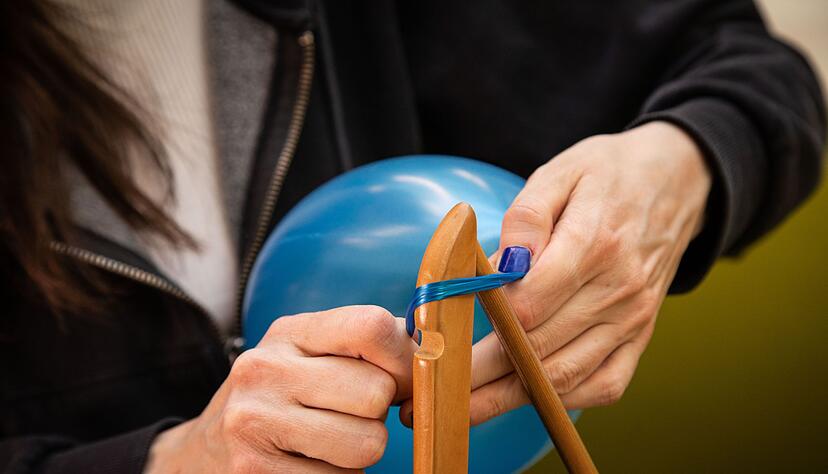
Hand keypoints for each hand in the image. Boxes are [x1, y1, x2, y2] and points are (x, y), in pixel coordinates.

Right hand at [145, 306, 417, 472]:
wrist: (207, 449)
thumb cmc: (284, 397)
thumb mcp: (313, 354)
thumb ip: (370, 345)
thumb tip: (433, 350)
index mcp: (290, 331)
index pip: (372, 327)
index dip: (403, 360)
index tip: (397, 381)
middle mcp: (265, 369)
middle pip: (376, 394)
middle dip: (377, 415)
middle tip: (349, 417)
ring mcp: (254, 422)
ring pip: (367, 445)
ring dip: (361, 454)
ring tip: (328, 443)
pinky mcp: (253, 472)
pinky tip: (310, 467)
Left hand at [469, 121, 710, 423]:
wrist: (677, 181)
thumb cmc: (607, 174)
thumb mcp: (560, 172)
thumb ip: (526, 216)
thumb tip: (500, 265)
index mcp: (594, 244)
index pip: (528, 305)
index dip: (480, 328)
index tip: (441, 340)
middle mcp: (618, 290)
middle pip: (539, 350)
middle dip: (481, 377)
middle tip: (435, 392)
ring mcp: (633, 319)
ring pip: (565, 377)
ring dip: (510, 399)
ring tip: (465, 410)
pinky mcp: (641, 336)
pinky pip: (604, 385)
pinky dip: (563, 398)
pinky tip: (526, 396)